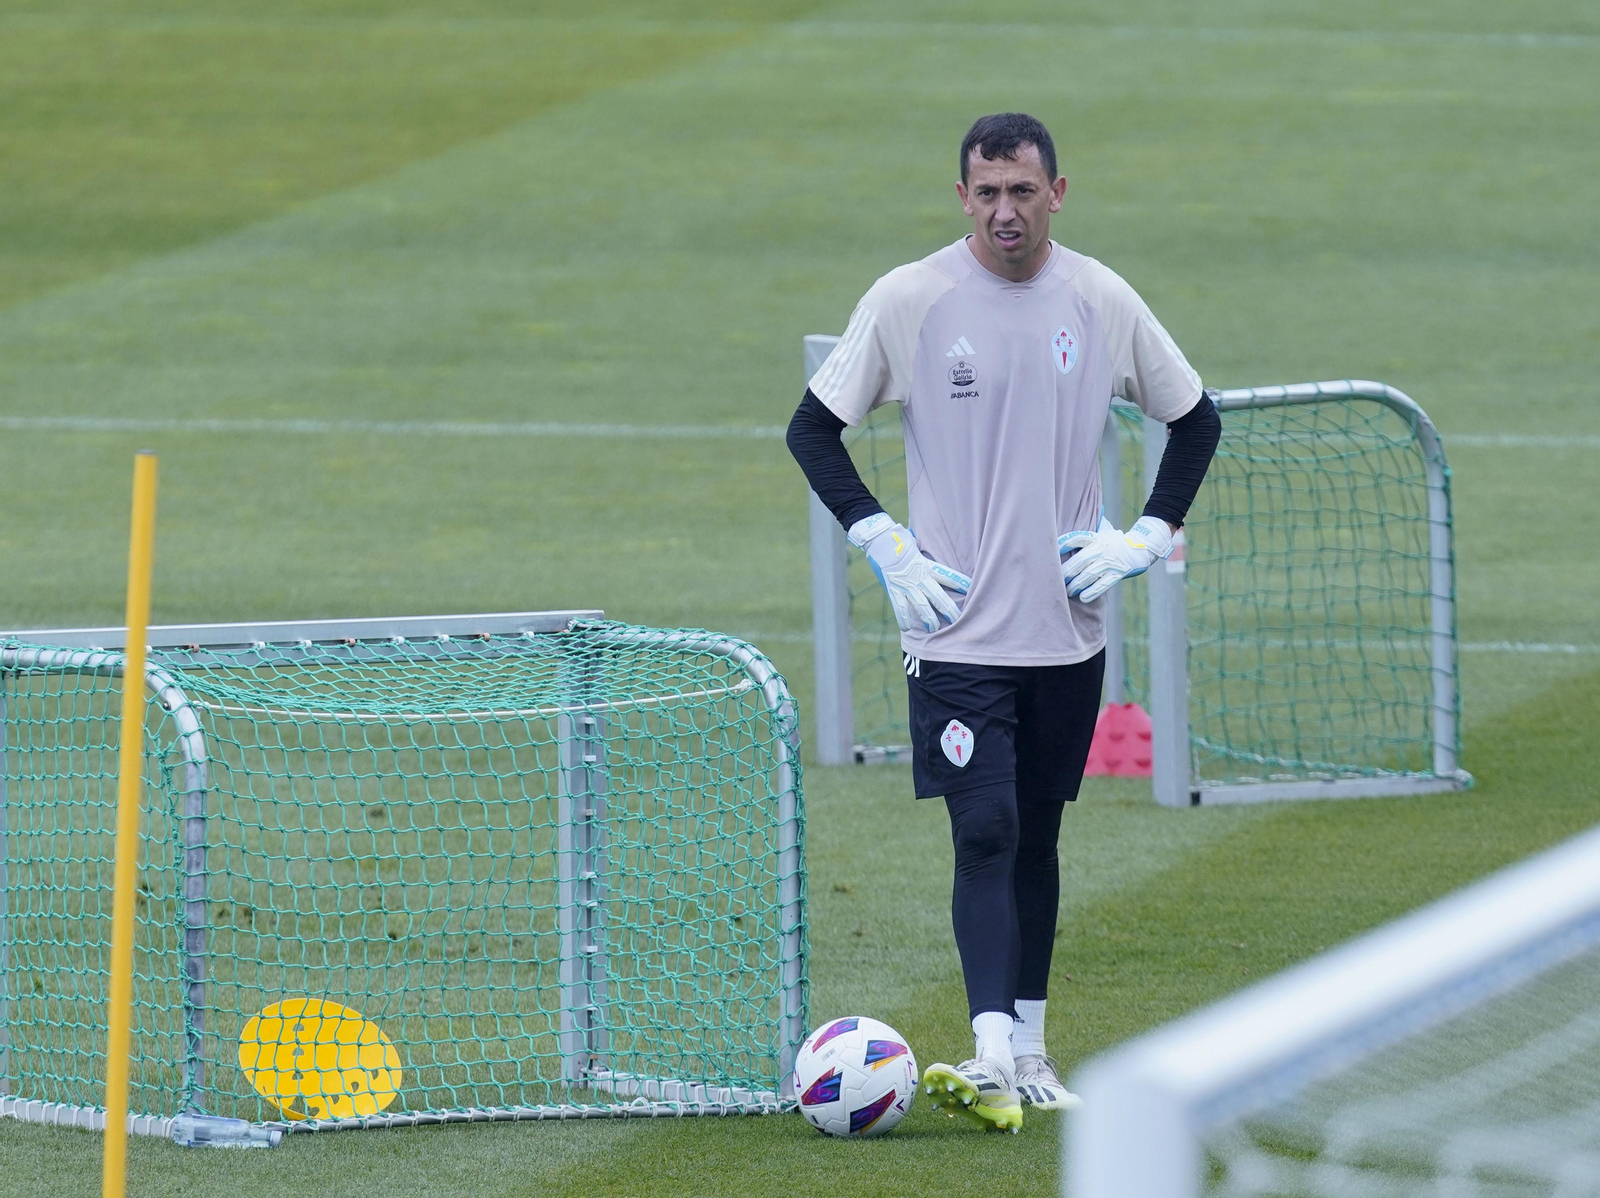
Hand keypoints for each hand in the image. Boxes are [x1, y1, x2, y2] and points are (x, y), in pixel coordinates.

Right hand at [848, 513, 970, 632]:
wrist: (879, 538)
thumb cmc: (897, 537)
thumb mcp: (916, 543)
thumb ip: (922, 551)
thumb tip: (927, 547)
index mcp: (926, 564)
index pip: (948, 575)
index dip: (960, 583)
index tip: (971, 590)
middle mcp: (919, 576)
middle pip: (938, 595)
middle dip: (949, 609)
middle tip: (958, 620)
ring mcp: (906, 584)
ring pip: (921, 604)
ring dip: (928, 617)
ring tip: (934, 629)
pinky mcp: (892, 588)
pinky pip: (899, 606)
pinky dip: (903, 618)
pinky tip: (906, 629)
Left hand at [1058, 515, 1173, 602]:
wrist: (1141, 547)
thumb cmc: (1116, 543)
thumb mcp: (1103, 534)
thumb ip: (1087, 537)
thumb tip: (1064, 540)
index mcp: (1096, 538)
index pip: (1076, 539)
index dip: (1063, 545)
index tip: (1052, 552)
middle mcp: (1102, 549)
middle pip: (1080, 560)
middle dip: (1066, 572)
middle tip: (1056, 581)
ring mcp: (1110, 561)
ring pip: (1089, 574)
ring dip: (1076, 584)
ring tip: (1067, 592)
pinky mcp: (1118, 573)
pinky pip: (1103, 584)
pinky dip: (1092, 591)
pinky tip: (1083, 598)